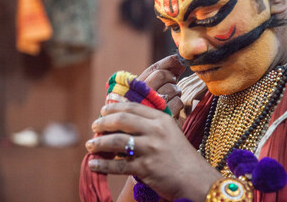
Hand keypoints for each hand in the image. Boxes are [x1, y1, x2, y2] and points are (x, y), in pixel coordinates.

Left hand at [85, 102, 221, 200]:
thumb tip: (122, 120)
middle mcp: (156, 131)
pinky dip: (103, 165)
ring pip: (117, 141)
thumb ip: (150, 124)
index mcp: (162, 119)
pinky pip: (119, 166)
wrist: (196, 179)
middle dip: (103, 122)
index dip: (114, 108)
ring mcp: (151, 149)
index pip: (133, 107)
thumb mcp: (170, 132)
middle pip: (122, 120)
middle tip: (94, 127)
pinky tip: (93, 164)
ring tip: (90, 145)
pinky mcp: (146, 168)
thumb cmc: (181, 155)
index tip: (103, 111)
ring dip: (99, 143)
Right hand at [138, 55, 185, 118]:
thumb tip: (178, 59)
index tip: (177, 60)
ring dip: (176, 93)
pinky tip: (171, 110)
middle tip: (171, 84)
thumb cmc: (149, 108)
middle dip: (171, 78)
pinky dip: (178, 105)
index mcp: (133, 87)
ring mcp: (150, 106)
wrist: (145, 133)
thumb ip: (163, 73)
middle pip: (162, 75)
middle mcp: (139, 95)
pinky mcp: (161, 117)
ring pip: (172, 88)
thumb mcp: (151, 89)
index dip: (167, 62)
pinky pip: (178, 102)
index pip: (152, 69)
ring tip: (169, 100)